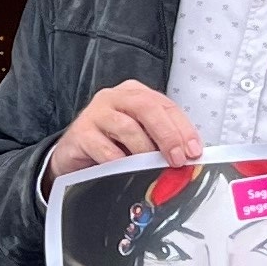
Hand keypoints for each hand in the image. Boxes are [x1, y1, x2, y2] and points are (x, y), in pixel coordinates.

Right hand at [45, 81, 201, 191]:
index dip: (183, 128)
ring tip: (152, 168)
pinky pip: (105, 148)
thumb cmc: (111, 145)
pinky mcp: (81, 133)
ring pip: (127, 127)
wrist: (73, 156)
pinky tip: (127, 172)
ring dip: (145, 150)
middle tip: (177, 159)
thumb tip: (188, 157)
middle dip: (167, 135)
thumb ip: (161, 140)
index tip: (194, 151)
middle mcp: (115, 98)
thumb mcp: (140, 138)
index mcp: (134, 94)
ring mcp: (95, 113)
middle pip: (146, 108)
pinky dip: (120, 162)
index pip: (165, 105)